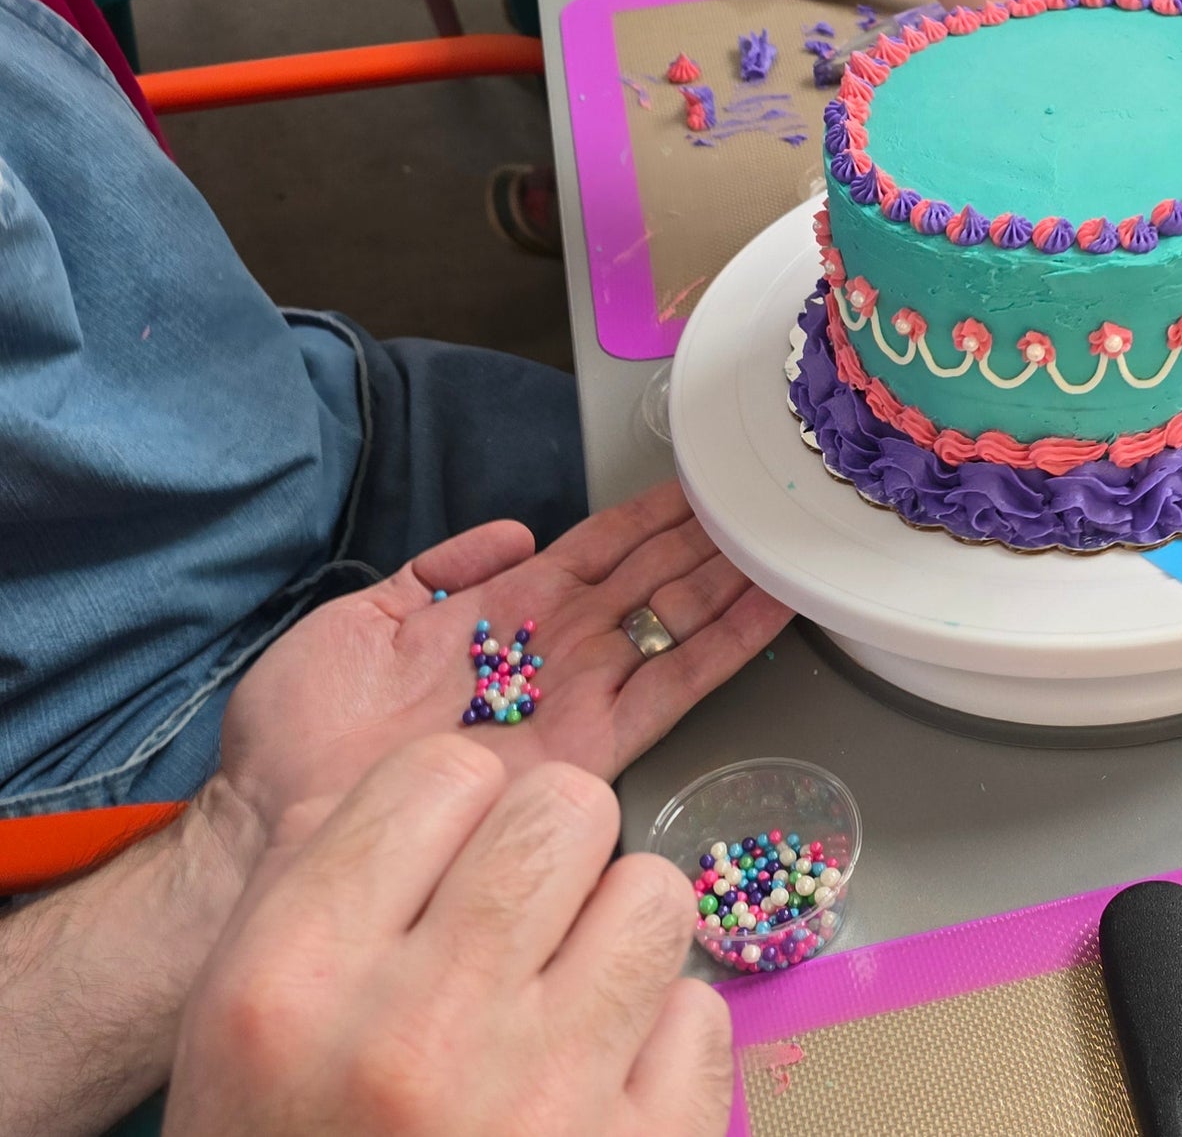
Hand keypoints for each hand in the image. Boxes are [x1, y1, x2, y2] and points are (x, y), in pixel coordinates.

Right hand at [165, 739, 730, 1136]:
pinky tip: (599, 1083)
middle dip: (552, 845)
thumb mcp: (239, 1011)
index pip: (445, 772)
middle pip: (567, 806)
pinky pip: (700, 1013)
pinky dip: (660, 1040)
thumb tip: (442, 778)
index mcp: (301, 977)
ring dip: (616, 931)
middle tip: (525, 911)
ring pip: (654, 892)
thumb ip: (317, 868)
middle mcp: (419, 1035)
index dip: (455, 805)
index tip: (449, 856)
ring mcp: (541, 1106)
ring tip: (568, 992)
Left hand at [221, 480, 791, 832]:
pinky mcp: (592, 748)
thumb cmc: (303, 729)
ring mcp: (578, 696)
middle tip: (761, 501)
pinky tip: (768, 608)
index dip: (649, 518)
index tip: (697, 484)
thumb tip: (512, 533)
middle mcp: (552, 652)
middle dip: (706, 542)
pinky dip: (726, 645)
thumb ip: (439, 569)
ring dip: (730, 582)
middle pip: (650, 582)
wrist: (279, 820)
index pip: (596, 551)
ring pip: (674, 623)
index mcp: (502, 614)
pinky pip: (674, 685)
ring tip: (781, 540)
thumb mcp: (361, 618)